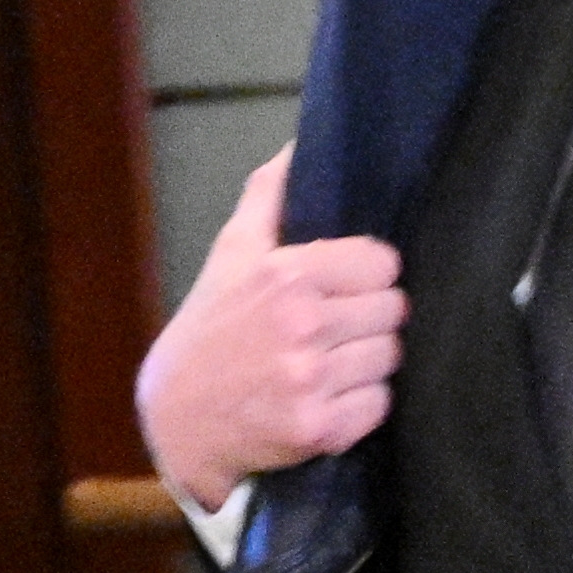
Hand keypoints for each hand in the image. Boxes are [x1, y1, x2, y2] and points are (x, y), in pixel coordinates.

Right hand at [137, 151, 405, 507]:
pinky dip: (361, 404)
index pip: (383, 262)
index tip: (346, 285)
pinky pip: (379, 404)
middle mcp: (301, 326)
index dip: (369, 274)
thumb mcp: (232, 254)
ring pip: (391, 357)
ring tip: (329, 361)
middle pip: (394, 310)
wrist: (178, 417)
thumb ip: (269, 196)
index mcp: (284, 276)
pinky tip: (326, 396)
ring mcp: (310, 380)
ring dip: (368, 361)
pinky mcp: (320, 429)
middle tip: (335, 327)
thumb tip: (300, 142)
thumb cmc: (212, 326)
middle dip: (370, 317)